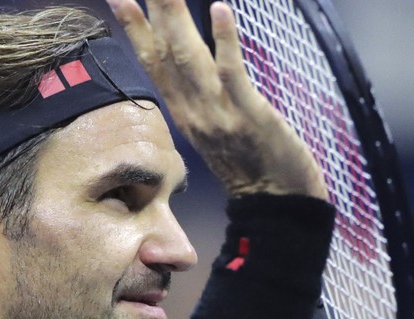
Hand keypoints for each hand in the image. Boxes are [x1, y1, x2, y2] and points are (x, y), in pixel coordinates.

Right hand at [109, 0, 326, 198]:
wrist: (278, 204)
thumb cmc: (254, 166)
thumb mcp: (216, 131)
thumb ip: (200, 101)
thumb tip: (190, 71)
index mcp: (186, 113)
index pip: (154, 64)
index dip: (135, 30)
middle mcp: (194, 111)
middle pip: (167, 52)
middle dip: (152, 10)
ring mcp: (219, 113)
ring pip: (191, 58)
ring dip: (177, 17)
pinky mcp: (249, 114)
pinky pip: (232, 73)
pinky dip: (224, 40)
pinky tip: (218, 8)